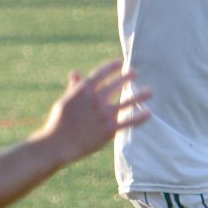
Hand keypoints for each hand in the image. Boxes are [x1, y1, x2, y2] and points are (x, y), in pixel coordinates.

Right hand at [36, 59, 150, 162]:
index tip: (121, 63)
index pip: (102, 73)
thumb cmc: (59, 122)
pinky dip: (140, 117)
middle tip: (135, 73)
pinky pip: (128, 122)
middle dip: (127, 77)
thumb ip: (74, 87)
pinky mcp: (108, 130)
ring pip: (127, 102)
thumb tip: (75, 73)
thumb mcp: (65, 101)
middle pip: (116, 85)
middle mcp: (96, 100)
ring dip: (140, 96)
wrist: (58, 144)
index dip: (112, 66)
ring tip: (150, 91)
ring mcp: (103, 115)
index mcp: (83, 91)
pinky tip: (149, 113)